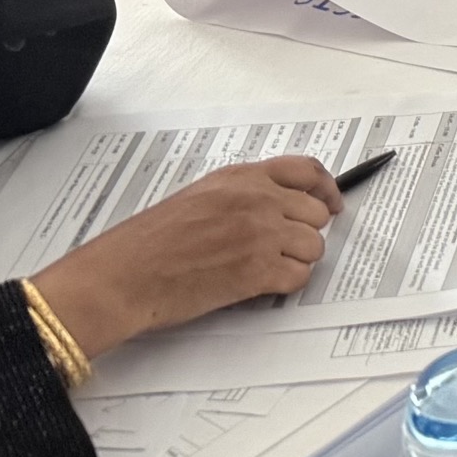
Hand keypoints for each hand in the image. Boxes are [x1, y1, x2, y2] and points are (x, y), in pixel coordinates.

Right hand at [28, 157, 345, 356]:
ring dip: (295, 261)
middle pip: (316, 214)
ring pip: (314, 247)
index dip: (327, 189)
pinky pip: (299, 277)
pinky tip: (259, 285)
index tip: (333, 203)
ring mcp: (261, 234)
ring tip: (263, 269)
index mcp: (242, 178)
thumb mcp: (200, 196)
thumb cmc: (149, 242)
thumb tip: (277, 205)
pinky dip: (285, 285)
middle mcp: (257, 200)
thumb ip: (242, 194)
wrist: (124, 275)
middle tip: (282, 248)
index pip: (307, 171)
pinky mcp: (258, 271)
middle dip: (304, 233)